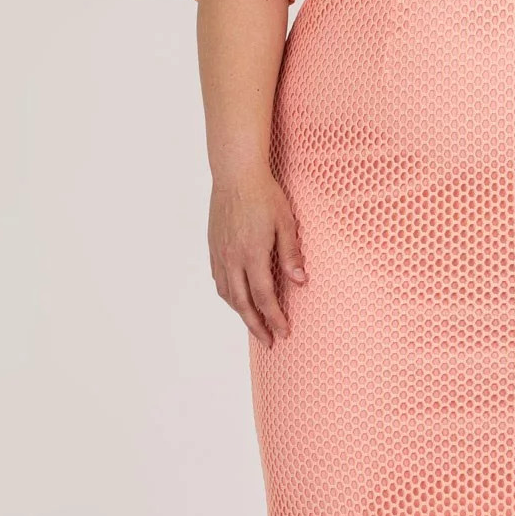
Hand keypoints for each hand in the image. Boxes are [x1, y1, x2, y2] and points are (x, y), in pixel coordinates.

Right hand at [208, 165, 306, 343]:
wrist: (235, 174)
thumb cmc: (264, 194)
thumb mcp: (286, 222)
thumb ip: (291, 253)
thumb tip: (300, 281)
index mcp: (252, 253)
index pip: (264, 296)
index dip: (274, 318)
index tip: (284, 332)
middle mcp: (232, 258)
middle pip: (242, 303)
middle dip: (256, 325)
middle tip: (268, 341)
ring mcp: (220, 253)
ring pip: (227, 293)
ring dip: (240, 313)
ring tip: (253, 324)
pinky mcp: (214, 246)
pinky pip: (218, 279)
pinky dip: (228, 295)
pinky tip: (236, 298)